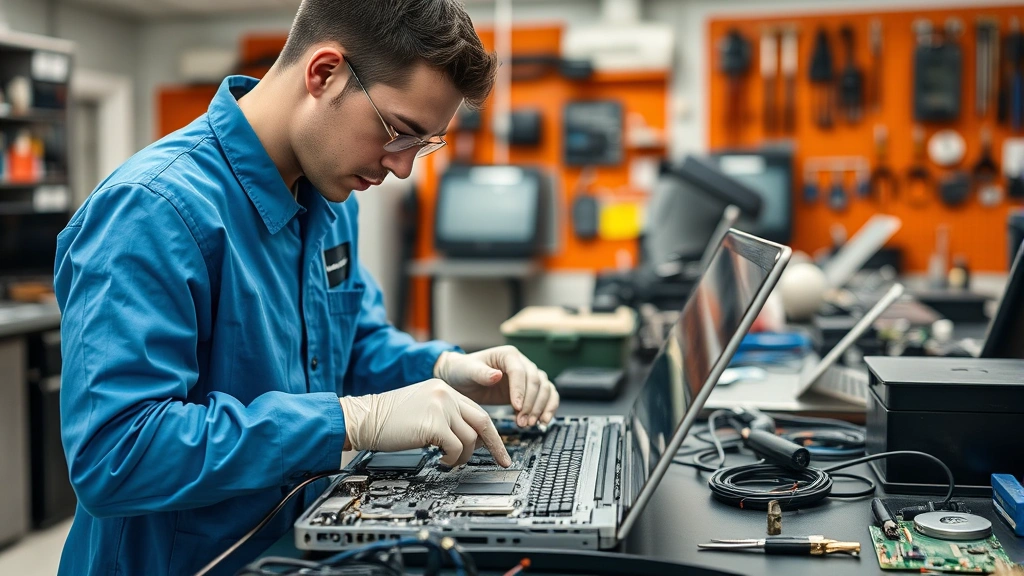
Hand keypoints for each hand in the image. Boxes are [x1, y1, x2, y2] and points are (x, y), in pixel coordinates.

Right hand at [338, 379, 510, 467]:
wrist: (364, 418)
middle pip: (482, 421)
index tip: (499, 447)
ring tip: (450, 461)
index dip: (489, 432)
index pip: (477, 410)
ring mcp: (440, 407)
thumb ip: (445, 416)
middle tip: (503, 460)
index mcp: (444, 389)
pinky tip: (440, 460)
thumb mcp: (422, 408)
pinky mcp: (433, 424)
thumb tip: (467, 439)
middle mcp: (445, 394)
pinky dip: (452, 459)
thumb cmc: (388, 419)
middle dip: (495, 444)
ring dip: (464, 456)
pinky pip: (456, 447)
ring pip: (470, 438)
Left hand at [434, 346, 559, 427]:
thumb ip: (482, 373)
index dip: (520, 390)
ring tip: (530, 424)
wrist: (462, 379)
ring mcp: (528, 376)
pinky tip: (543, 421)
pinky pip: (547, 396)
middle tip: (522, 422)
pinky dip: (548, 408)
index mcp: (508, 355)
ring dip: (541, 408)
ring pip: (545, 389)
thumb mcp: (468, 371)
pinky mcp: (529, 390)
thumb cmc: (463, 371)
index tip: (516, 407)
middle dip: (531, 404)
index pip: (519, 372)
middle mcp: (522, 363)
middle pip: (536, 382)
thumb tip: (498, 375)